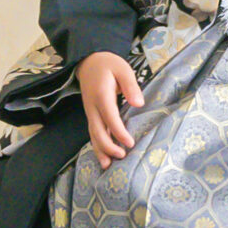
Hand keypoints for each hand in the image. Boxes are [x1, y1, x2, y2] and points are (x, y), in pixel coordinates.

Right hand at [77, 51, 144, 169]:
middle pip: (97, 130)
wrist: (88, 61)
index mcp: (101, 95)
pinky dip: (96, 145)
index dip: (119, 132)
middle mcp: (92, 106)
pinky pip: (92, 132)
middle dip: (108, 146)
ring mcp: (89, 111)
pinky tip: (103, 156)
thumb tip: (139, 103)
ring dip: (99, 150)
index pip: (110, 117)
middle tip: (122, 156)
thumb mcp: (122, 68)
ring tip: (107, 165)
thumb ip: (131, 85)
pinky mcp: (91, 114)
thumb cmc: (108, 65)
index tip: (129, 143)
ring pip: (92, 134)